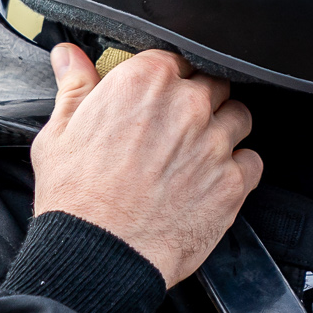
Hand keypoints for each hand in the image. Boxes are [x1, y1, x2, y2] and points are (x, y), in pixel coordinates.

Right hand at [32, 46, 263, 286]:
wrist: (100, 256)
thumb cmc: (76, 199)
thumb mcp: (60, 133)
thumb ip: (74, 86)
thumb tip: (68, 56)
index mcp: (145, 82)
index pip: (175, 58)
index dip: (168, 79)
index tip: (159, 97)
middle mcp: (187, 105)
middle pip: (212, 84)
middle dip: (199, 101)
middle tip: (177, 129)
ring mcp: (214, 142)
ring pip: (238, 117)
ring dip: (224, 130)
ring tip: (199, 154)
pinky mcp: (233, 181)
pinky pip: (252, 161)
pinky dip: (238, 169)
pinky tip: (213, 181)